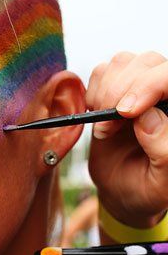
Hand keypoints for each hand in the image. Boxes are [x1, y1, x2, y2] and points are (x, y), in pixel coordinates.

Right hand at [86, 51, 167, 226]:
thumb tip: (149, 117)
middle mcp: (166, 95)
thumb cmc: (149, 189)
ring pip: (124, 62)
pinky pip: (102, 70)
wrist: (123, 192)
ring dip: (106, 91)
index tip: (127, 112)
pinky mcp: (116, 89)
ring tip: (104, 124)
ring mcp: (141, 88)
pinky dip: (93, 91)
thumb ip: (164, 150)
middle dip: (121, 92)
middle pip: (148, 63)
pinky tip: (96, 115)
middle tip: (107, 127)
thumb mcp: (163, 181)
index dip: (150, 85)